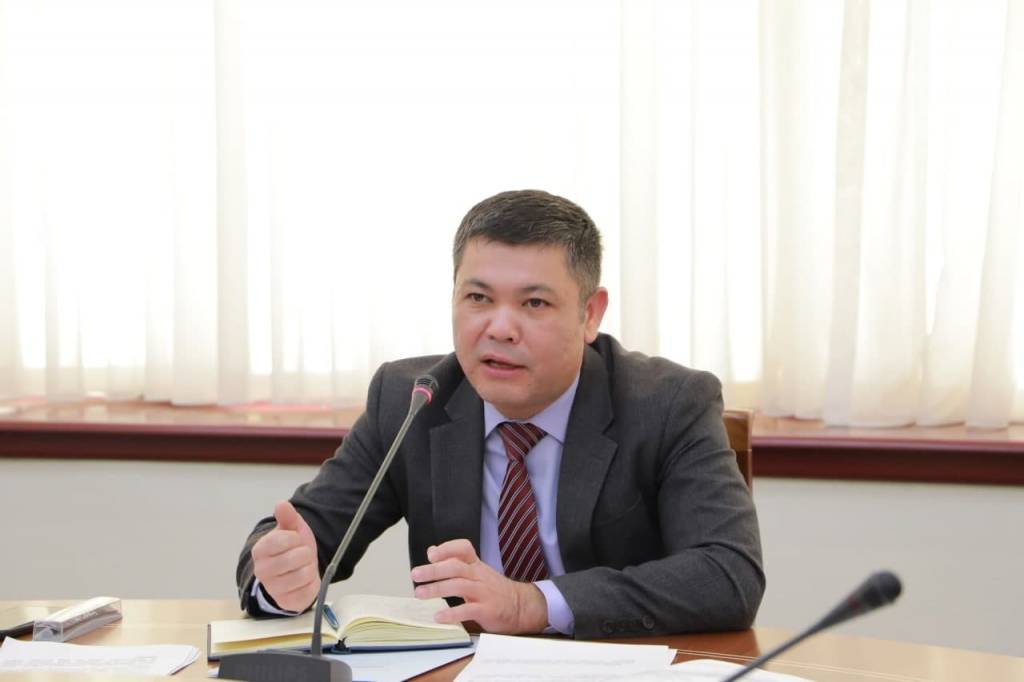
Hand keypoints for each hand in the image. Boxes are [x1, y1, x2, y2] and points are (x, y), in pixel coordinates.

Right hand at [251, 501, 319, 611]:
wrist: (296, 571)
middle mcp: (262, 571)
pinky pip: (308, 590)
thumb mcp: (291, 529)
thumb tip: (282, 504)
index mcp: (260, 550)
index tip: (294, 540)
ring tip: (302, 566)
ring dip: (309, 567)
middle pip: (296, 557)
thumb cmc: (292, 548)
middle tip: (301, 554)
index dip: (295, 538)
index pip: (282, 540)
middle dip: (305, 553)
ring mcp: (273, 589)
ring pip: (304, 574)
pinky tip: (304, 580)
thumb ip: (287, 517)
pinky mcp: (287, 602)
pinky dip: (312, 583)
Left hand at [410, 539, 547, 633]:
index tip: (431, 554)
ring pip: (459, 586)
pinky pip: (468, 610)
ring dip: (437, 589)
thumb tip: (431, 551)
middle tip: (415, 575)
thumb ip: (454, 562)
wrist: (522, 607)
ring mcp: (484, 592)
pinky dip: (452, 613)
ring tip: (420, 594)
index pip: (464, 548)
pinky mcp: (488, 610)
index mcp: (476, 565)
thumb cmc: (494, 589)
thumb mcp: (476, 572)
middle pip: (456, 567)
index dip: (447, 548)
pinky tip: (439, 617)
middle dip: (434, 570)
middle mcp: (479, 575)